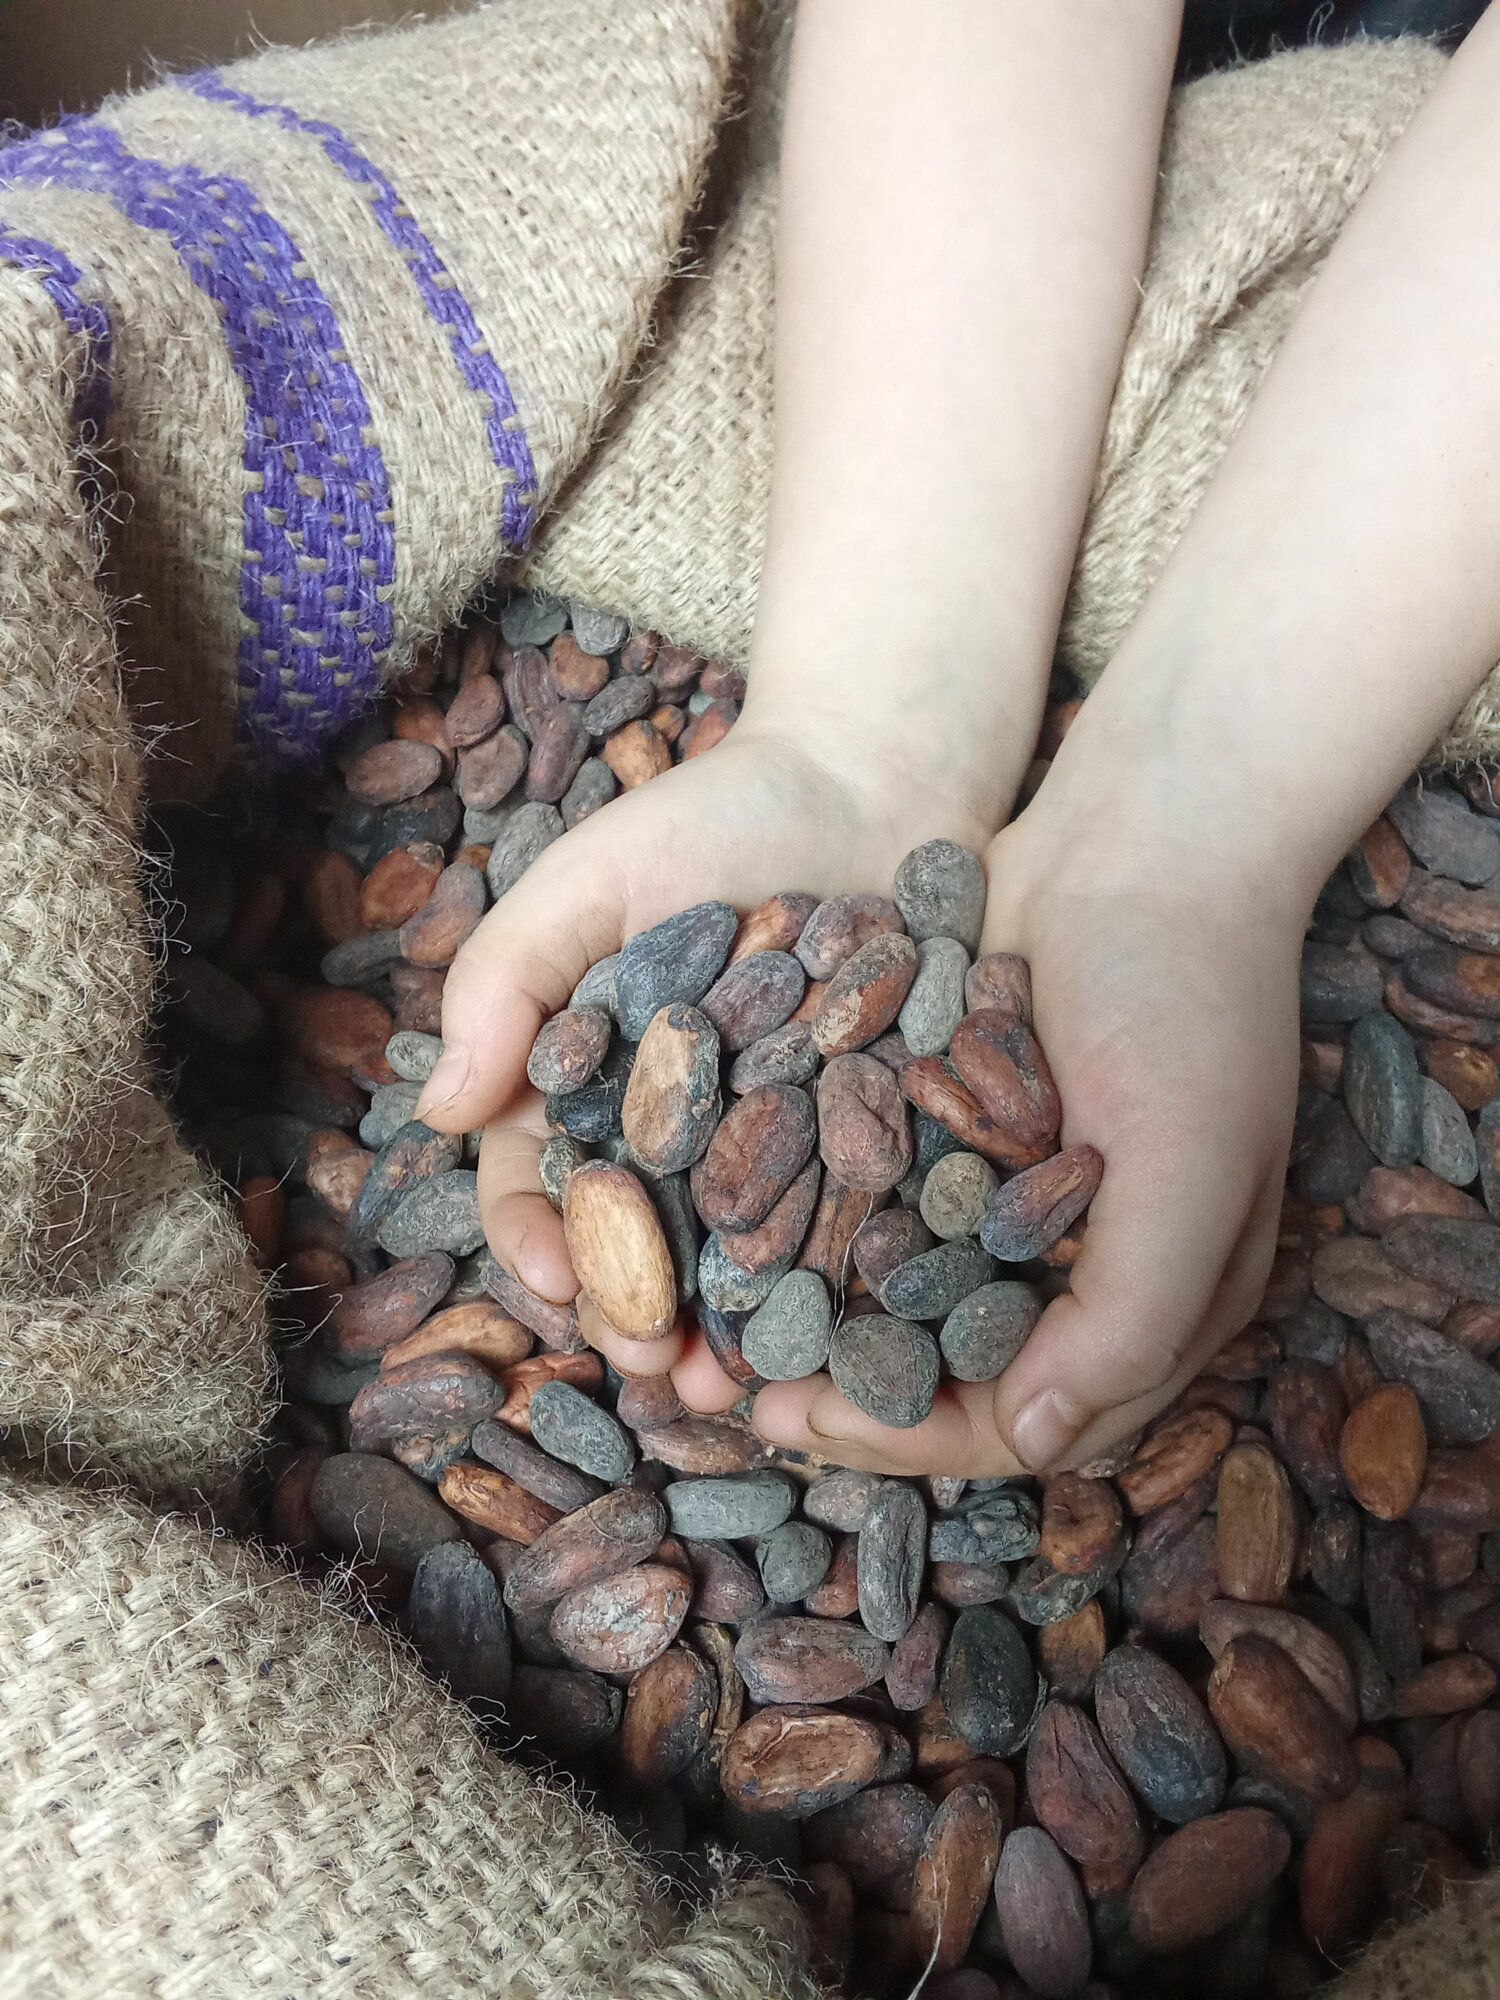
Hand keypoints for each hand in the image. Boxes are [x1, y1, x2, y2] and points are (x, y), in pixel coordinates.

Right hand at [416, 710, 1004, 1381]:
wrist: (874, 779)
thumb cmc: (713, 816)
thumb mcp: (588, 878)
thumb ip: (504, 980)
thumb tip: (441, 1110)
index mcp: (590, 1083)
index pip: (543, 1183)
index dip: (541, 1241)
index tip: (563, 1280)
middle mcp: (675, 1130)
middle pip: (641, 1244)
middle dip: (637, 1311)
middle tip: (653, 1362)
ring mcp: (773, 1144)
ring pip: (738, 1260)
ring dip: (730, 1329)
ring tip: (741, 1383)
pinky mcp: (866, 1141)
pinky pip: (845, 1223)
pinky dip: (835, 1280)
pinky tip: (840, 1327)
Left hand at [748, 755, 1305, 1475]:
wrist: (1142, 834)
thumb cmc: (1189, 1002)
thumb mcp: (1191, 1167)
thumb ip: (1131, 1316)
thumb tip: (1034, 1445)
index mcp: (1159, 1301)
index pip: (1025, 1421)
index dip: (911, 1438)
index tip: (800, 1420)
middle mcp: (1078, 1262)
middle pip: (947, 1372)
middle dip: (839, 1392)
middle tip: (727, 1388)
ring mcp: (1010, 1193)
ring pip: (898, 1296)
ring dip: (810, 1321)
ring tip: (709, 1327)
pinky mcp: (952, 1126)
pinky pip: (875, 1201)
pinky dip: (811, 1227)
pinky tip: (728, 1229)